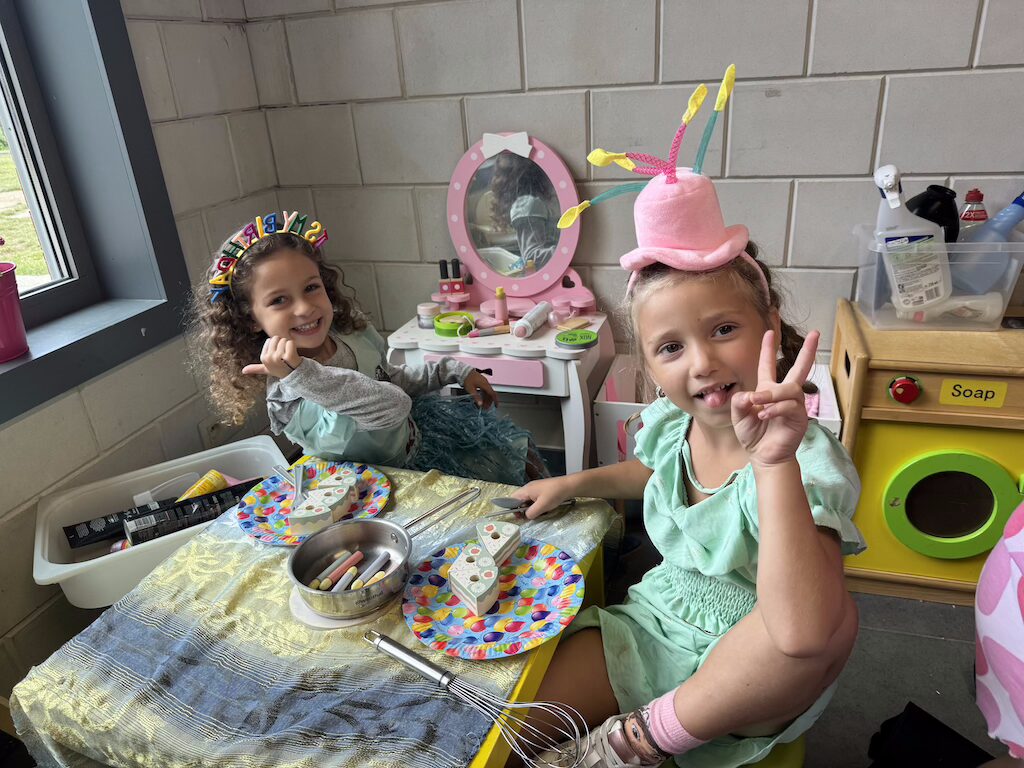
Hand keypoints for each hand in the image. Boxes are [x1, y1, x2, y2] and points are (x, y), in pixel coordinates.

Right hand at [241, 336, 300, 378]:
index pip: (270, 340)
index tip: (278, 356)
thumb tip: (243, 371)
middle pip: (276, 338)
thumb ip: (255, 368)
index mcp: (263, 358)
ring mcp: (279, 357)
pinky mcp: (289, 356)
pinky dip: (293, 347)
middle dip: (281, 344)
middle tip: (284, 355)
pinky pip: (290, 343)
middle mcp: (269, 357)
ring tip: (289, 356)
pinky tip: (294, 355)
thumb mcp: (267, 369)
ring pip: (284, 340)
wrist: (294, 375)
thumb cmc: (280, 370)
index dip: (275, 346)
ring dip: (288, 346)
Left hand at [463, 370, 498, 408]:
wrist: (464, 371)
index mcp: (485, 385)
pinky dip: (484, 395)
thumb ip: (476, 397)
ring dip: (486, 399)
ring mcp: (484, 382)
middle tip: (485, 408)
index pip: (493, 394)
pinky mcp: (481, 381)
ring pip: (488, 392)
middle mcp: (486, 383)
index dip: (495, 400)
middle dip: (489, 402)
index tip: (496, 406)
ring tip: (483, 404)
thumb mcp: (471, 389)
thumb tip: (480, 404)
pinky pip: (485, 389)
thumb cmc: (467, 379)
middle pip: (490, 394)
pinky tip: (481, 398)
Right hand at [511, 476, 574, 518]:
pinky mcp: (542, 491)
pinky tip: (545, 509)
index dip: (513, 509)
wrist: (569, 486)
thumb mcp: (542, 506)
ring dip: (532, 509)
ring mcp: (535, 489)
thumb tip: (526, 516)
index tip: (519, 516)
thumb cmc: (554, 494)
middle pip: (520, 501)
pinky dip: (538, 506)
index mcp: (526, 490)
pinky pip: (535, 500)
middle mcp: (529, 488)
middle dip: (523, 510)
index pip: (512, 499)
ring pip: (528, 501)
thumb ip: (531, 513)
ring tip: (540, 513)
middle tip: (531, 517)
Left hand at [730, 329, 819, 467]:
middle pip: (800, 369)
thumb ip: (740, 401)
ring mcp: (794, 405)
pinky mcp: (800, 417)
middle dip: (808, 351)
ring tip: (759, 404)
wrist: (764, 455)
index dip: (768, 349)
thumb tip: (752, 394)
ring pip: (790, 389)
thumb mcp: (739, 415)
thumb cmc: (753, 434)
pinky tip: (765, 416)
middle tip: (816, 334)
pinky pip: (790, 406)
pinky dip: (775, 409)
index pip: (768, 365)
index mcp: (767, 390)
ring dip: (772, 394)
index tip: (769, 332)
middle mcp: (784, 394)